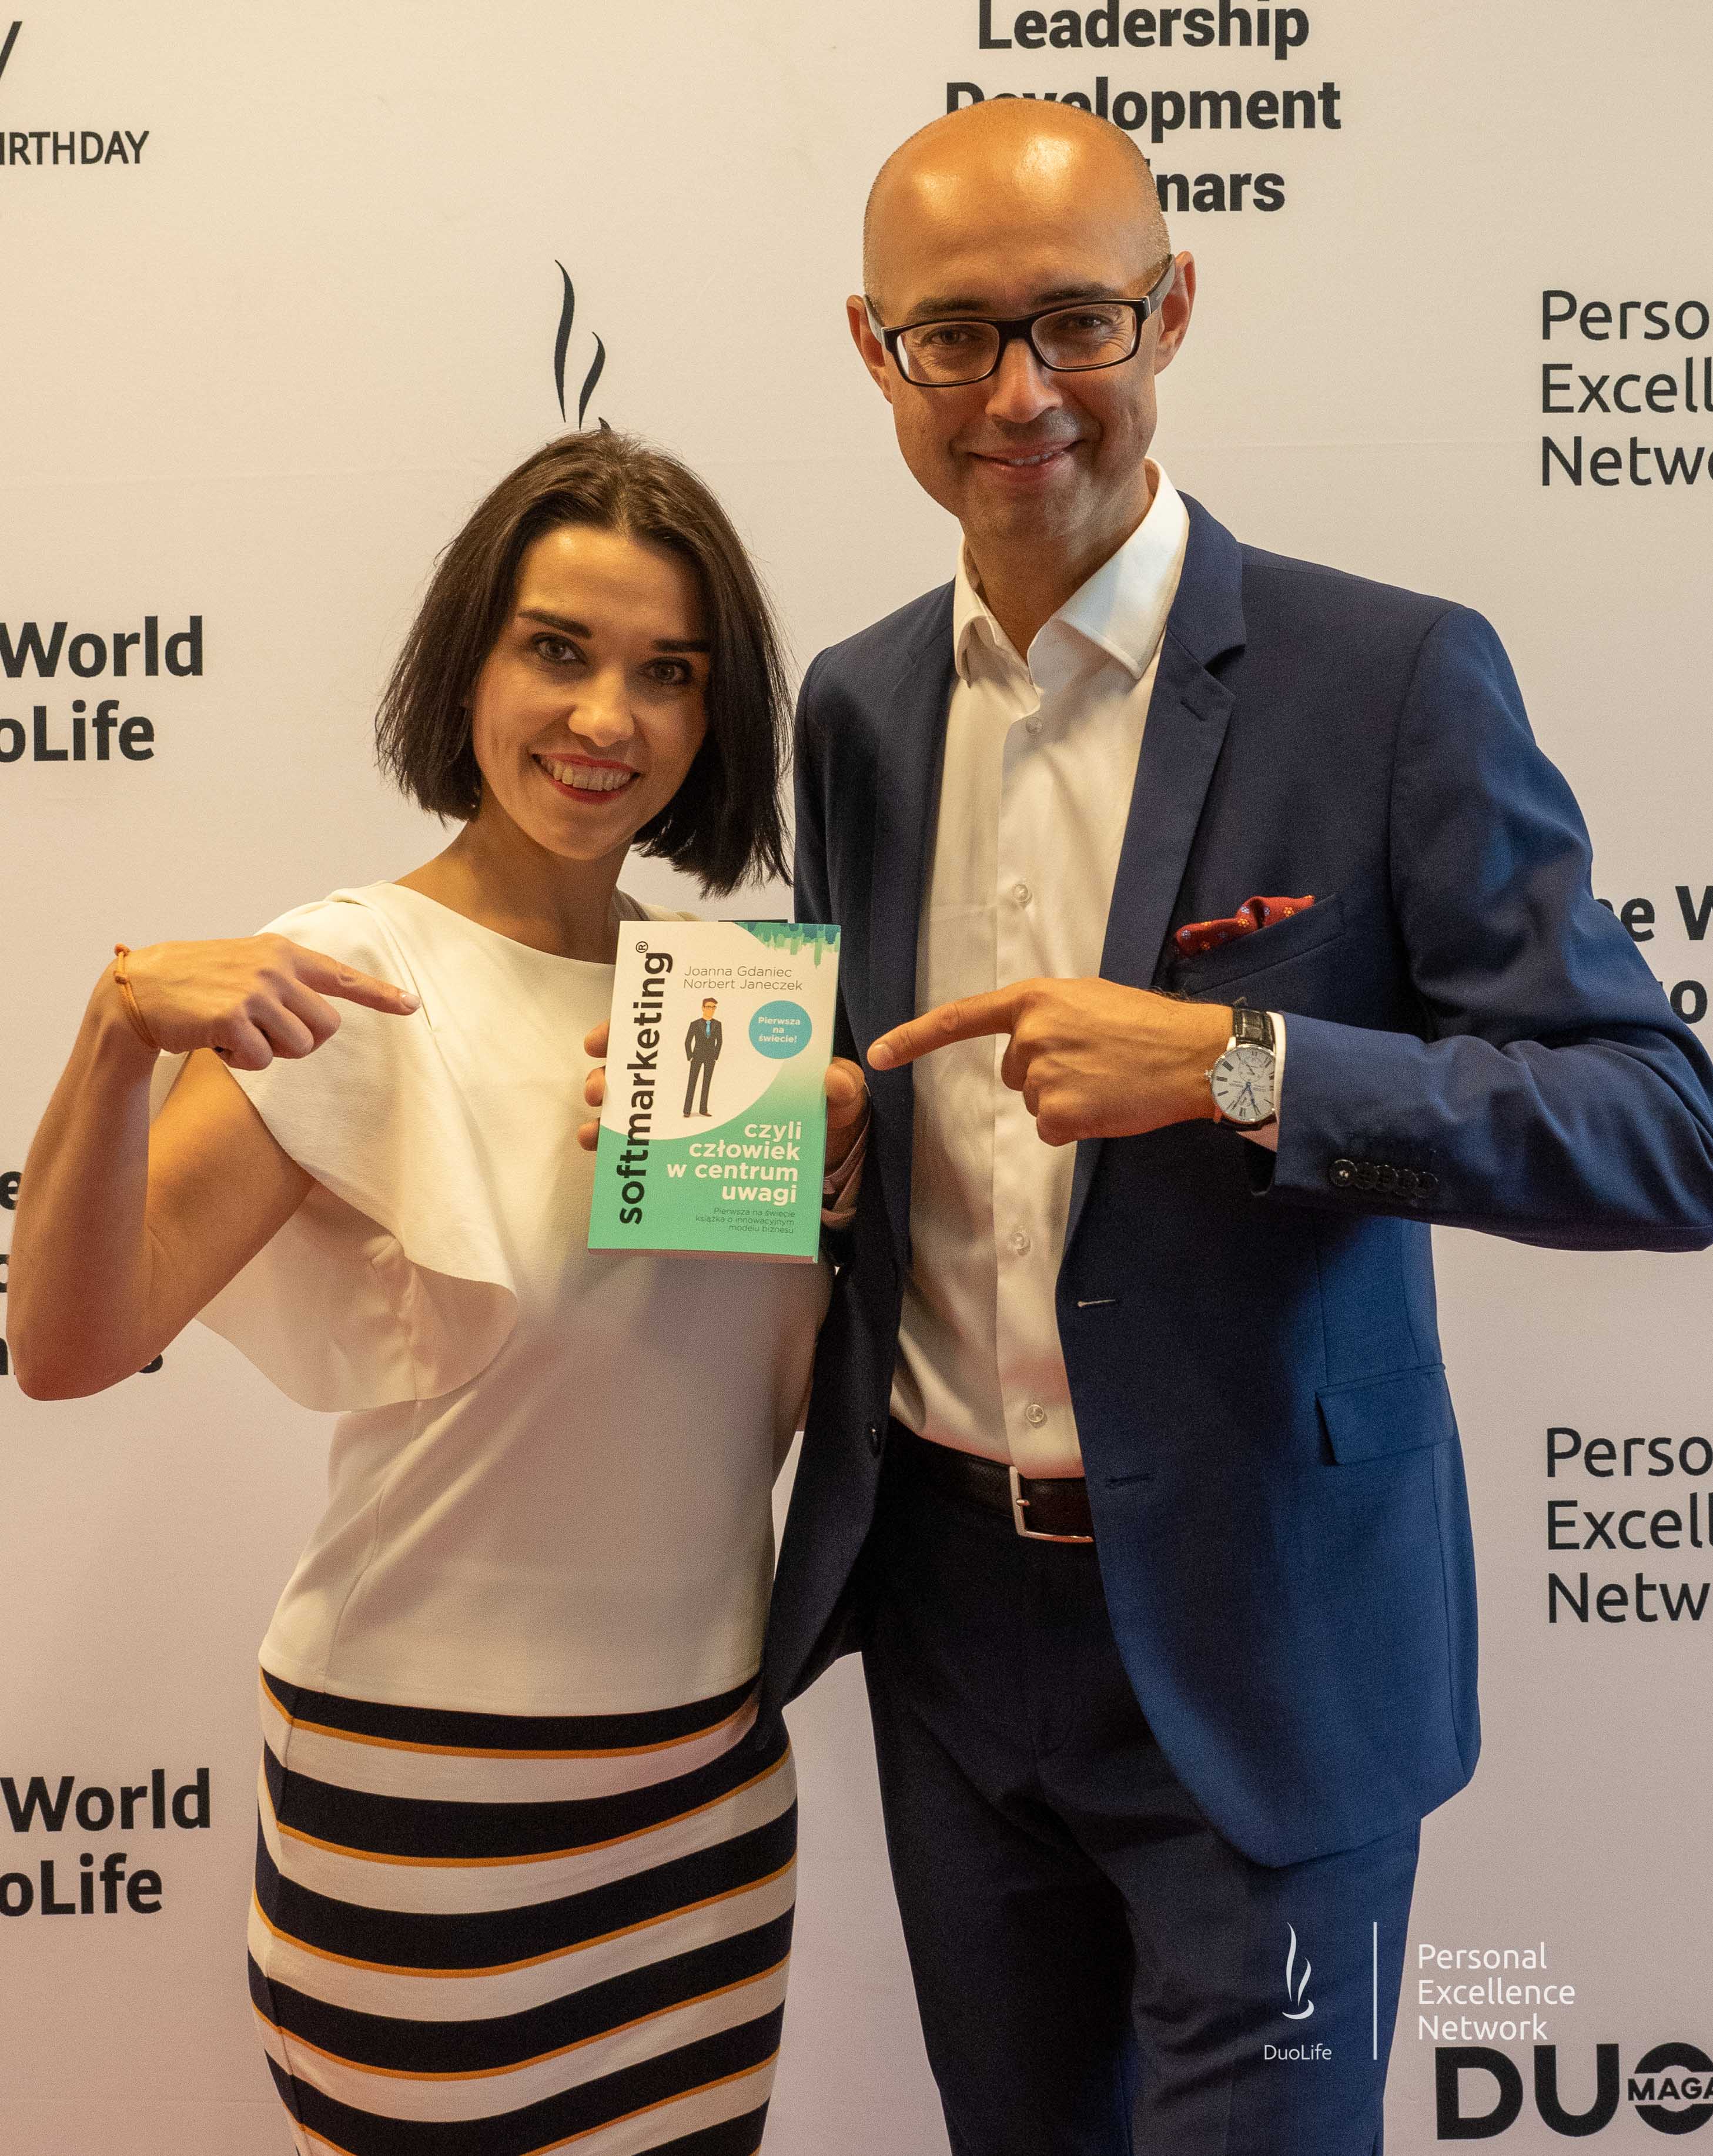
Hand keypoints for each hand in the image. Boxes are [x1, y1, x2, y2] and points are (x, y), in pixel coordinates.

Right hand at [107, 935, 418, 1070]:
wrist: (139, 989)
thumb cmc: (196, 982)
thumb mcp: (246, 966)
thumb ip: (285, 982)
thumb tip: (322, 1020)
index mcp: (282, 953)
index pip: (341, 975)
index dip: (380, 993)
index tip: (412, 1005)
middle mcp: (275, 968)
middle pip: (326, 1028)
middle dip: (301, 1043)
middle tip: (264, 1035)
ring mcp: (255, 991)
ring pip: (299, 1048)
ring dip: (268, 1053)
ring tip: (235, 1033)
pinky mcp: (234, 1018)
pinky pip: (263, 1061)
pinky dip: (242, 1062)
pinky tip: (216, 1042)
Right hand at [576, 1028, 872, 1160]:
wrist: (827, 1158)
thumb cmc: (829, 1113)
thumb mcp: (841, 1097)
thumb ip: (842, 1086)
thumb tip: (833, 1077)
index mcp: (741, 1046)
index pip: (691, 1015)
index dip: (654, 1012)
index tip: (626, 1018)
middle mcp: (709, 1067)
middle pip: (653, 1054)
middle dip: (620, 1062)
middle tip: (604, 1080)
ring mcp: (695, 1106)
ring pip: (642, 1096)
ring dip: (614, 1103)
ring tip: (596, 1118)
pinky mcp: (689, 1144)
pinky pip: (648, 1141)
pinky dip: (621, 1145)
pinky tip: (601, 1152)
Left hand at [867, 977, 1231, 1146]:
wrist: (1195, 1054)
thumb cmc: (1148, 1025)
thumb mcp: (1089, 1000)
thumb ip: (1047, 1017)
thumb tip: (1027, 1046)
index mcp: (1034, 1000)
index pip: (960, 1018)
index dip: (913, 1038)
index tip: (876, 1055)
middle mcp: (1030, 1035)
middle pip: (1015, 1073)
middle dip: (1047, 1074)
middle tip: (1097, 1063)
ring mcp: (1043, 1076)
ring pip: (1035, 1103)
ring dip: (1067, 1100)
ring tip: (1110, 1081)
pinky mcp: (1060, 1114)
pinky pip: (1051, 1130)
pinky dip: (1077, 1127)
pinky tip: (1109, 1106)